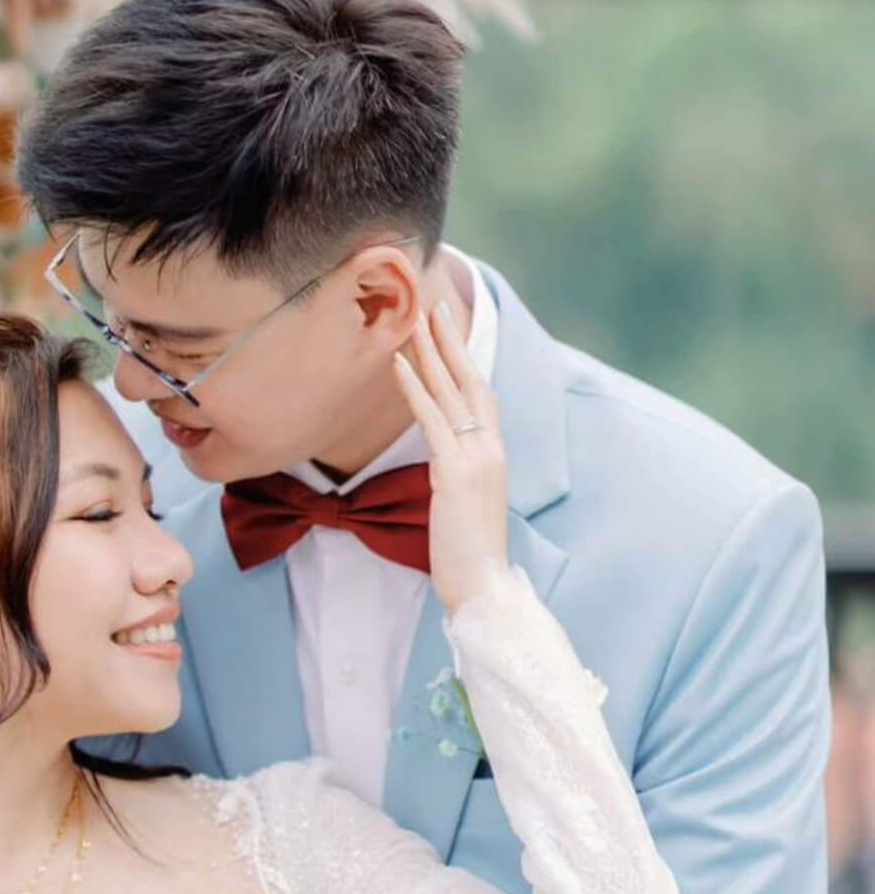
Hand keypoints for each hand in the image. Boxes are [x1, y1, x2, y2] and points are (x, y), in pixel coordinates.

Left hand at [392, 299, 507, 615]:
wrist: (484, 587)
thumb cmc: (469, 557)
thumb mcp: (463, 506)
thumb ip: (457, 477)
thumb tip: (442, 465)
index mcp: (494, 456)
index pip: (480, 396)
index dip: (464, 362)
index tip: (448, 333)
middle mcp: (491, 449)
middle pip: (470, 381)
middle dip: (450, 343)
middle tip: (433, 306)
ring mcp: (477, 458)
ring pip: (452, 392)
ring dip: (431, 353)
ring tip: (413, 321)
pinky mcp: (455, 472)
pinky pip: (431, 420)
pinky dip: (414, 389)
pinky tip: (399, 364)